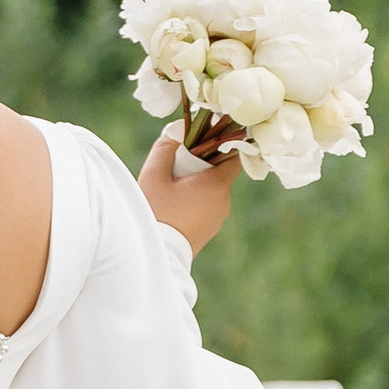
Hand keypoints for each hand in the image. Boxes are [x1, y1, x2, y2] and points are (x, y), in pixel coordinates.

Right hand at [139, 129, 239, 256]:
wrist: (155, 255)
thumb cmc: (155, 212)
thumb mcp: (154, 175)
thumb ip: (166, 148)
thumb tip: (176, 133)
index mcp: (217, 185)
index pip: (234, 155)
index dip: (221, 144)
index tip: (202, 140)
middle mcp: (224, 202)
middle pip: (219, 172)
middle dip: (200, 164)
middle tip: (175, 165)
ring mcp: (218, 219)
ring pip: (211, 191)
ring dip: (195, 184)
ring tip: (169, 190)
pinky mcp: (209, 231)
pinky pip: (206, 206)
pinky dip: (193, 201)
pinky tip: (172, 207)